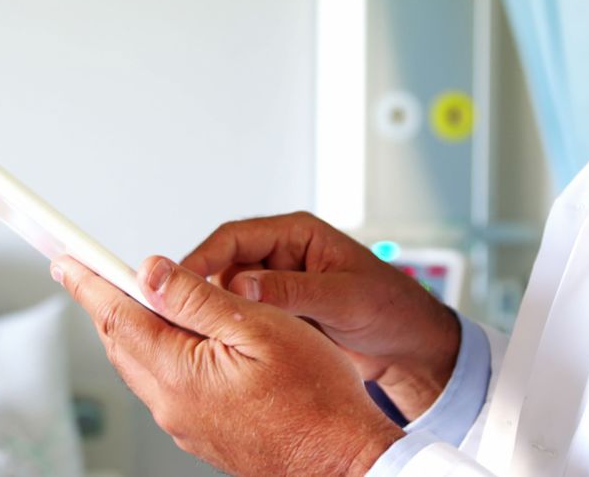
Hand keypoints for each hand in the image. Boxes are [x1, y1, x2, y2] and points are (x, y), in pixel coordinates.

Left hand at [53, 255, 403, 475]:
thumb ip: (199, 298)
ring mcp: (185, 423)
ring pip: (142, 363)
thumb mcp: (259, 327)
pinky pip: (164, 384)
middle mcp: (171, 404)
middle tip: (88, 271)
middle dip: (103, 302)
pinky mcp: (202, 432)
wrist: (343, 460)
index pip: (116, 316)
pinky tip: (179, 337)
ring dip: (132, 326)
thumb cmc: (317, 397)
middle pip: (122, 341)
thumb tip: (151, 272)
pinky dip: (158, 351)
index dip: (88, 282)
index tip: (65, 261)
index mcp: (178, 373)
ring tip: (139, 295)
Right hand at [181, 212, 460, 419]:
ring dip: (220, 316)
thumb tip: (243, 285)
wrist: (410, 346)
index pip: (234, 238)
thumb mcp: (344, 298)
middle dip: (203, 291)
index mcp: (296, 236)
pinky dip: (235, 334)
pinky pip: (245, 321)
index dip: (202, 257)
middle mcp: (281, 258)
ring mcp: (278, 288)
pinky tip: (227, 352)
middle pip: (223, 267)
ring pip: (229, 297)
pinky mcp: (279, 316)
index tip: (178, 281)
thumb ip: (294, 291)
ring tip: (206, 338)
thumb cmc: (390, 307)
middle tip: (183, 316)